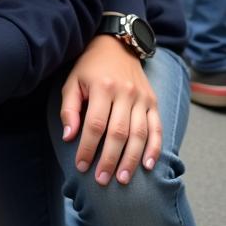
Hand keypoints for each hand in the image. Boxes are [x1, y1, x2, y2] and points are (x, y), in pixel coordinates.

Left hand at [60, 34, 160, 185]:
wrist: (117, 45)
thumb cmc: (89, 68)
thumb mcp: (72, 81)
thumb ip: (69, 109)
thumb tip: (69, 137)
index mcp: (102, 88)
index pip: (95, 125)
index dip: (88, 148)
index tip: (81, 166)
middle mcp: (125, 93)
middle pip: (119, 133)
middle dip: (109, 160)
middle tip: (102, 180)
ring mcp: (142, 98)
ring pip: (139, 134)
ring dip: (131, 160)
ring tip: (123, 179)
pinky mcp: (153, 102)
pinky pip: (157, 128)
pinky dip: (154, 148)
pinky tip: (148, 165)